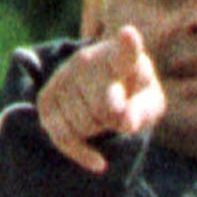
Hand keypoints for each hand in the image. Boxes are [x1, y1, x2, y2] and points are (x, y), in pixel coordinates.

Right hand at [35, 26, 164, 173]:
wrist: (104, 88)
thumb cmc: (135, 95)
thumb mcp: (150, 103)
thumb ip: (143, 111)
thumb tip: (126, 123)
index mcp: (122, 56)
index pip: (125, 51)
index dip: (128, 44)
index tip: (130, 36)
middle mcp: (88, 60)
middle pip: (105, 108)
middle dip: (116, 119)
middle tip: (121, 109)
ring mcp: (63, 77)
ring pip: (84, 124)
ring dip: (99, 131)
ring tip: (103, 116)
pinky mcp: (46, 99)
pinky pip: (63, 136)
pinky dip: (82, 153)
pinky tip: (98, 161)